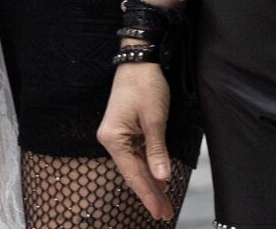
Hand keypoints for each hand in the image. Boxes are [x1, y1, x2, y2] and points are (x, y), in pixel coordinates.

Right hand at [97, 61, 175, 220]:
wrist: (139, 61)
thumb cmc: (145, 85)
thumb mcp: (155, 119)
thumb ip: (157, 150)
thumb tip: (162, 178)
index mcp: (113, 138)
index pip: (133, 173)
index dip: (148, 194)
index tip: (160, 211)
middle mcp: (111, 139)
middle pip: (132, 172)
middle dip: (149, 193)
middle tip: (164, 213)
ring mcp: (118, 135)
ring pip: (136, 165)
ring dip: (150, 182)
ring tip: (163, 203)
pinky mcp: (126, 131)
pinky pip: (137, 155)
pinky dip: (148, 168)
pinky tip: (158, 181)